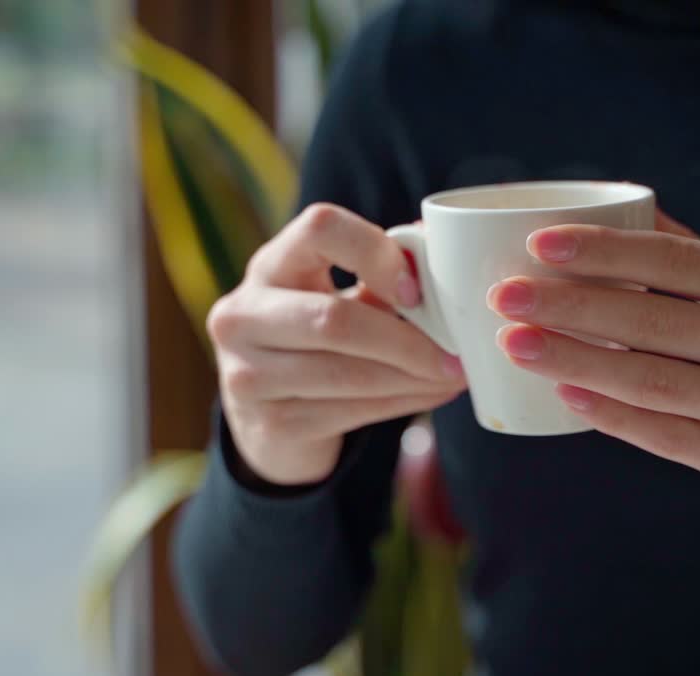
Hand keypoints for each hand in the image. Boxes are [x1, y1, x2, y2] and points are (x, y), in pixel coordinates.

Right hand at [209, 203, 465, 484]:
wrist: (263, 417)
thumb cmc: (314, 340)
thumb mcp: (336, 299)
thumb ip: (380, 278)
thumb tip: (441, 251)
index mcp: (269, 266)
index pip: (319, 228)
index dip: (376, 254)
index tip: (415, 290)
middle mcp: (243, 316)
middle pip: (334, 320)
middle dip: (407, 340)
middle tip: (456, 352)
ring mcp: (248, 374)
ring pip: (349, 374)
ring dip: (414, 377)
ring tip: (454, 374)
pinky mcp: (271, 424)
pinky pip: (352, 411)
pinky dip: (404, 403)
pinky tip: (432, 393)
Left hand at [487, 213, 699, 524]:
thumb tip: (624, 217)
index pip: (677, 261)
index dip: (605, 252)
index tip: (540, 244)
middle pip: (655, 322)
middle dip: (570, 307)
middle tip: (506, 296)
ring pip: (655, 383)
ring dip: (576, 362)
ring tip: (516, 345)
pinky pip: (670, 437)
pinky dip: (613, 415)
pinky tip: (566, 394)